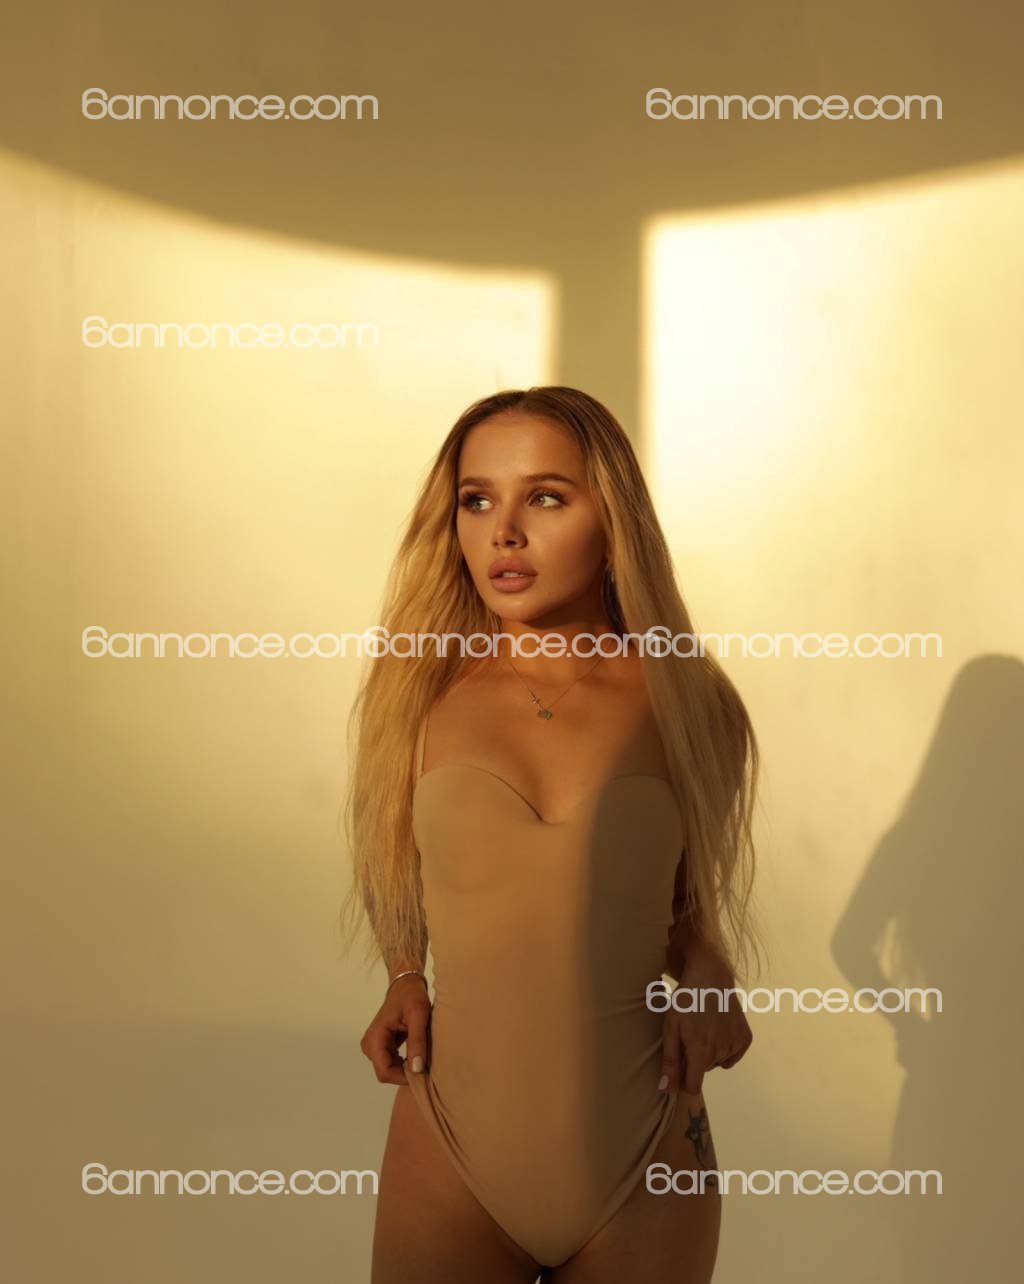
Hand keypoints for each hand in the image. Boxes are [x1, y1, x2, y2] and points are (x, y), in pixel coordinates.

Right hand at [359, 974, 431, 1085]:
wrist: (405, 985)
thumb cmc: (412, 996)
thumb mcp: (418, 1016)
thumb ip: (417, 1042)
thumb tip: (416, 1070)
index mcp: (375, 1038)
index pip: (384, 1071)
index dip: (403, 1077)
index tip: (422, 1074)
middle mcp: (370, 1045)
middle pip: (386, 1072)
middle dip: (405, 1073)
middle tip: (425, 1065)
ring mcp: (373, 1046)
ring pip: (388, 1069)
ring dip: (405, 1068)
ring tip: (421, 1058)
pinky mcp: (380, 1046)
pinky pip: (390, 1063)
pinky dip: (403, 1063)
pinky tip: (415, 1055)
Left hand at [659, 943, 752, 1095]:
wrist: (712, 976)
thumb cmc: (685, 1001)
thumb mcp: (671, 1028)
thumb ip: (670, 1061)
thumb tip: (666, 1090)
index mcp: (701, 1051)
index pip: (693, 1086)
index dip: (683, 1079)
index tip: (679, 1065)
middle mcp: (721, 1051)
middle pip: (704, 1071)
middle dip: (694, 1059)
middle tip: (689, 1034)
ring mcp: (736, 1045)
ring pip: (716, 1063)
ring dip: (709, 1052)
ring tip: (703, 1027)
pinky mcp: (746, 1039)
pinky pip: (731, 1056)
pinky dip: (724, 1048)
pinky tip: (718, 1029)